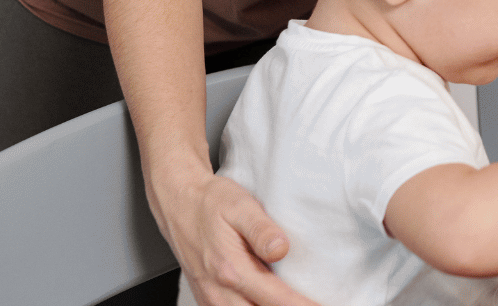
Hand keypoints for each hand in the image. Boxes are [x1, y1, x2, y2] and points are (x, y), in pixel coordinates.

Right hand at [154, 171, 321, 305]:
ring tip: (294, 303)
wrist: (178, 202)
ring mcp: (210, 297)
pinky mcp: (206, 298)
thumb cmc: (209, 202)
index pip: (276, 299)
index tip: (320, 305)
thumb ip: (262, 230)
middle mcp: (219, 290)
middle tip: (313, 304)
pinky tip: (266, 302)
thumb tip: (282, 249)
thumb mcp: (239, 206)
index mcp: (231, 269)